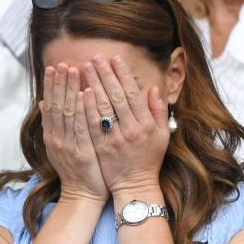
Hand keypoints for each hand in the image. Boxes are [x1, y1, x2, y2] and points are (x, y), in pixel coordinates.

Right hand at [40, 64, 107, 203]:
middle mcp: (57, 139)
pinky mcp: (82, 152)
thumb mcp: (62, 147)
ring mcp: (69, 146)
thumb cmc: (78, 171)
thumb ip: (55, 127)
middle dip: (60, 82)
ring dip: (70, 89)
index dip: (53, 86)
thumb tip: (44, 104)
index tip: (55, 67)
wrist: (83, 197)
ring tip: (73, 70)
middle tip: (63, 62)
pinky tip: (86, 93)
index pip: (52, 106)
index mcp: (53, 137)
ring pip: (68, 112)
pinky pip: (82, 127)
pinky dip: (83, 109)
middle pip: (58, 105)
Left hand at [82, 56, 169, 196]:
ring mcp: (114, 139)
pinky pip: (92, 124)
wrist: (135, 185)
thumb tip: (154, 89)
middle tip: (95, 58)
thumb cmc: (149, 159)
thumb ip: (158, 111)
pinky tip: (80, 92)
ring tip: (84, 68)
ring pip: (102, 107)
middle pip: (116, 97)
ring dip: (93, 85)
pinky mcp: (100, 147)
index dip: (123, 75)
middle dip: (105, 75)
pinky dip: (86, 107)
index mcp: (146, 125)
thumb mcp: (163, 135)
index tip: (115, 59)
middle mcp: (131, 130)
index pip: (132, 94)